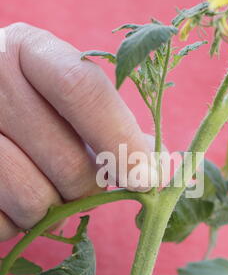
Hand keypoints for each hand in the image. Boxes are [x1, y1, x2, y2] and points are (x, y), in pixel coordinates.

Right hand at [0, 22, 151, 240]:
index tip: (147, 179)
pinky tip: (10, 199)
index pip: (82, 89)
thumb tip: (164, 168)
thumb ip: (111, 123)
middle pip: (68, 162)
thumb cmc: (32, 105)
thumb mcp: (65, 96)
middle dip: (89, 190)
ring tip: (42, 189)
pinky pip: (2, 224)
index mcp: (26, 49)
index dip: (121, 140)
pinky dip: (15, 225)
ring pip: (35, 201)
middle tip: (85, 187)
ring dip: (51, 212)